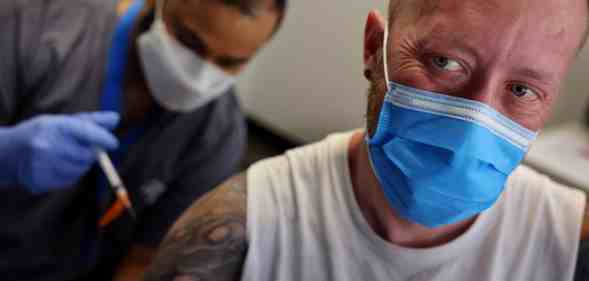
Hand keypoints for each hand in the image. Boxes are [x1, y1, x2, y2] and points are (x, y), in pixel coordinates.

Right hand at [0, 111, 119, 192]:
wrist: (7, 152)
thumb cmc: (43, 133)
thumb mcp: (62, 122)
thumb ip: (91, 121)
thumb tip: (116, 119)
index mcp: (54, 126)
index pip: (86, 131)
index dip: (104, 138)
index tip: (113, 143)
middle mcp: (46, 145)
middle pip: (86, 155)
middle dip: (92, 154)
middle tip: (86, 150)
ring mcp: (41, 164)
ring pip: (79, 170)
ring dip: (81, 165)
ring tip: (68, 157)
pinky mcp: (39, 180)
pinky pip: (68, 182)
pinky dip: (70, 175)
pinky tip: (58, 167)